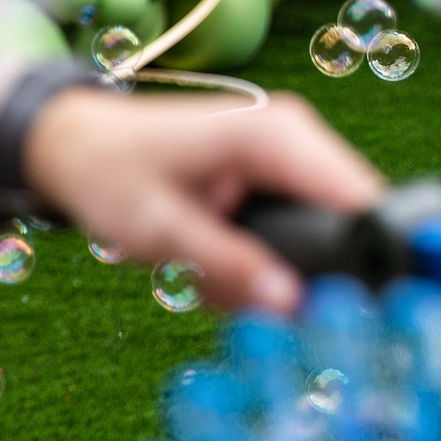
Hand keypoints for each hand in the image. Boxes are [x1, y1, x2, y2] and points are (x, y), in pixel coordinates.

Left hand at [25, 89, 384, 314]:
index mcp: (275, 136)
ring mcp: (291, 148)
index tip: (354, 305)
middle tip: (260, 305)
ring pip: (327, 222)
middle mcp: (295, 134)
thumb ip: (229, 267)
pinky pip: (302, 217)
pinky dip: (271, 252)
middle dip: (313, 267)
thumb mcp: (159, 230)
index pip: (358, 194)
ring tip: (218, 279)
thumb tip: (295, 305)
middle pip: (350, 214)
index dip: (367, 250)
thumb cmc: (108, 174)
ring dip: (286, 264)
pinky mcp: (279, 166)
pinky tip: (221, 264)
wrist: (73, 142)